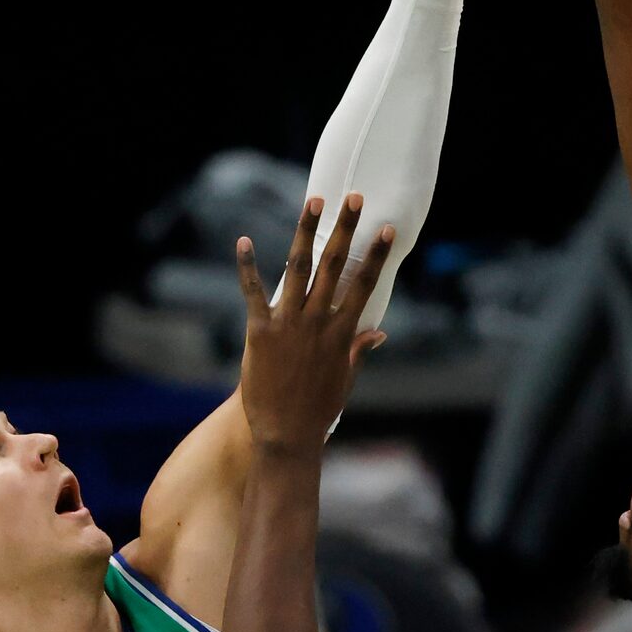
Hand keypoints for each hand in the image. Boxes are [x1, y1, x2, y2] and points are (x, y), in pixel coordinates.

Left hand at [234, 193, 392, 460]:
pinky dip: (247, 266)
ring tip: (313, 202)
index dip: (376, 255)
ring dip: (305, 232)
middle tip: (352, 198)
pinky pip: (252, 292)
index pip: (364, 285)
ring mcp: (288, 323)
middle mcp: (317, 320)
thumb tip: (379, 331)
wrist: (286, 433)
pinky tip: (243, 241)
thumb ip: (358, 349)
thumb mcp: (345, 378)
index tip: (387, 229)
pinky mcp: (259, 330)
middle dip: (344, 229)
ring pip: (298, 267)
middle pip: (334, 265)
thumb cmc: (318, 408)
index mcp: (342, 331)